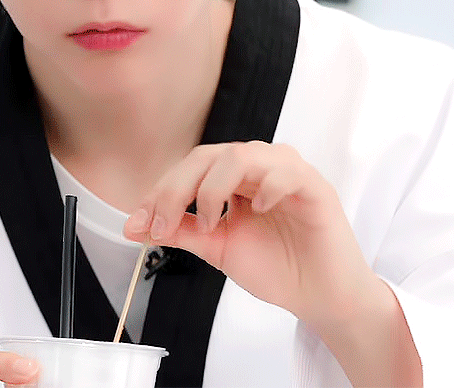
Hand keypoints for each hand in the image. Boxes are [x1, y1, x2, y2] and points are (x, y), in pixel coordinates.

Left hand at [122, 141, 380, 330]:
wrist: (320, 298)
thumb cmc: (277, 267)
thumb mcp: (217, 248)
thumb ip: (180, 232)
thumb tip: (133, 226)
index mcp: (235, 177)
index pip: (191, 166)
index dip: (162, 191)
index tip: (140, 224)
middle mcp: (259, 166)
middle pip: (209, 156)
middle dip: (177, 189)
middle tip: (162, 224)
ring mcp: (287, 173)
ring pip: (242, 155)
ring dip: (214, 187)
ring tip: (211, 224)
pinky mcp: (315, 188)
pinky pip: (287, 172)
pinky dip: (266, 186)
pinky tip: (256, 209)